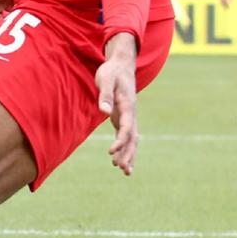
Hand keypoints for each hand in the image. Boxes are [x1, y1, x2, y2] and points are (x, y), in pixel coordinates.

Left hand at [95, 32, 139, 175]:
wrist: (120, 65)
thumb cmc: (111, 72)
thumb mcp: (106, 80)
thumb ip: (105, 95)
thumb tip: (104, 111)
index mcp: (127, 105)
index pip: (126, 127)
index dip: (120, 141)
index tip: (111, 152)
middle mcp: (131, 113)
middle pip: (132, 138)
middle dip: (128, 153)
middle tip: (122, 169)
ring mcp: (128, 116)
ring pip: (132, 139)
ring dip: (129, 155)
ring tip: (125, 172)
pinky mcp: (123, 118)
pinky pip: (126, 136)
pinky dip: (124, 148)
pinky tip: (118, 161)